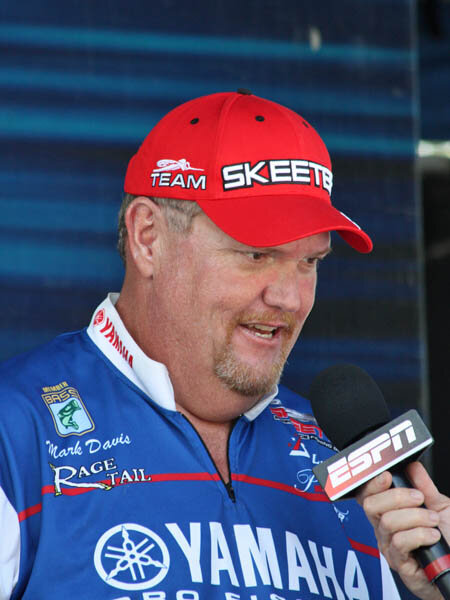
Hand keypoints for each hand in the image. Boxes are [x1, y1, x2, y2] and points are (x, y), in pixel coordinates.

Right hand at [357, 461, 449, 599]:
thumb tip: (412, 465)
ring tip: (433, 520)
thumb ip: (424, 486)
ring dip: (416, 517)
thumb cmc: (449, 539)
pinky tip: (433, 536)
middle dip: (397, 497)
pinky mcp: (398, 564)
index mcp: (388, 511)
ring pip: (387, 522)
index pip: (366, 494)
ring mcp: (389, 546)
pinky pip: (399, 542)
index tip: (387, 475)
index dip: (372, 483)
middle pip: (370, 505)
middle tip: (419, 499)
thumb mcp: (439, 507)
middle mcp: (384, 528)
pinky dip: (420, 534)